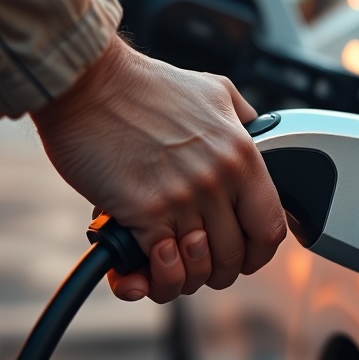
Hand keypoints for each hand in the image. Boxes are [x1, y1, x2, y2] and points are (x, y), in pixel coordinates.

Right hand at [30, 36, 285, 302]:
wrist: (88, 82)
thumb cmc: (144, 86)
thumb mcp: (214, 91)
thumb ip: (242, 118)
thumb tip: (257, 131)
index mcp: (241, 154)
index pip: (270, 228)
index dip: (257, 254)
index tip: (242, 257)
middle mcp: (218, 180)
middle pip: (233, 257)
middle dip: (213, 270)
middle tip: (192, 261)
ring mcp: (182, 198)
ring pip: (197, 269)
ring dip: (180, 277)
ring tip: (165, 264)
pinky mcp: (144, 211)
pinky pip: (161, 266)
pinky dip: (152, 276)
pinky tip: (141, 265)